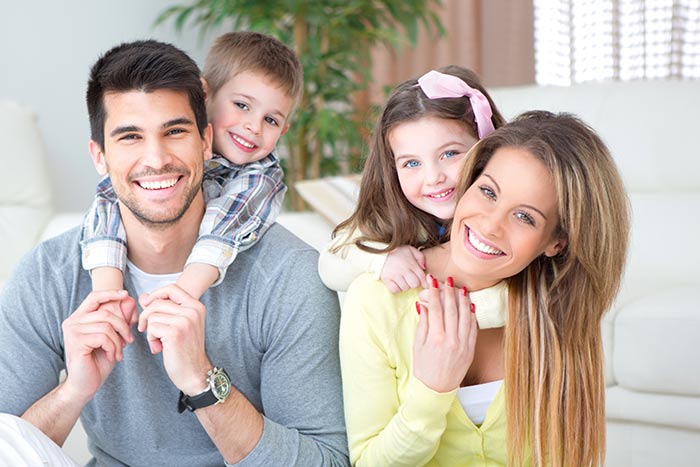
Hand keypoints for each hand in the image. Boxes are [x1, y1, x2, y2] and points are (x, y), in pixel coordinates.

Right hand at [62, 290, 135, 399]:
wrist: (84, 385)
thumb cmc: (98, 361)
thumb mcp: (112, 338)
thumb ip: (119, 321)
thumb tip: (130, 300)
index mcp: (79, 318)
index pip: (94, 297)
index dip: (110, 293)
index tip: (126, 294)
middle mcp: (72, 322)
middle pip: (106, 313)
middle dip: (123, 327)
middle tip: (129, 341)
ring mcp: (72, 332)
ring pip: (107, 326)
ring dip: (119, 341)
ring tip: (119, 353)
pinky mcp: (76, 342)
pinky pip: (103, 337)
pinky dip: (113, 348)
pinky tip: (111, 357)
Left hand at [138, 284, 210, 395]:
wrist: (195, 373)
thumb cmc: (185, 350)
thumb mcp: (178, 325)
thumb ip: (163, 310)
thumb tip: (143, 296)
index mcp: (196, 306)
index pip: (172, 288)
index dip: (156, 294)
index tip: (148, 305)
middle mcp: (193, 311)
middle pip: (158, 302)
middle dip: (147, 316)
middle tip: (148, 330)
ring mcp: (185, 321)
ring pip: (152, 315)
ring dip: (150, 330)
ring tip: (158, 342)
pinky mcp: (175, 333)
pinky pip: (152, 327)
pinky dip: (151, 338)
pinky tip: (159, 348)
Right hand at [380, 245, 426, 292]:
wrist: (380, 251)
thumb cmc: (397, 251)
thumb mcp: (411, 250)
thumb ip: (420, 257)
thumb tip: (424, 268)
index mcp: (411, 263)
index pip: (421, 277)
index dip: (424, 282)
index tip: (424, 284)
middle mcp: (404, 270)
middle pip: (414, 284)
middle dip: (414, 283)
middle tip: (410, 279)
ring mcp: (394, 275)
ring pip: (405, 288)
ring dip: (405, 286)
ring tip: (402, 280)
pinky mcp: (386, 279)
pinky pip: (395, 290)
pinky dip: (397, 288)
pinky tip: (397, 283)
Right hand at [413, 275, 476, 392]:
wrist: (435, 389)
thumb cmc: (423, 367)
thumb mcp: (417, 344)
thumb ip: (423, 323)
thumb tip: (423, 304)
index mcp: (435, 338)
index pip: (435, 308)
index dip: (433, 292)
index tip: (432, 281)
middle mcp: (451, 340)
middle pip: (451, 309)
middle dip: (449, 292)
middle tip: (448, 279)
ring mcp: (463, 345)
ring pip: (465, 316)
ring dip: (463, 301)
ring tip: (461, 289)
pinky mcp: (470, 350)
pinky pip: (473, 328)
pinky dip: (472, 316)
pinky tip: (470, 306)